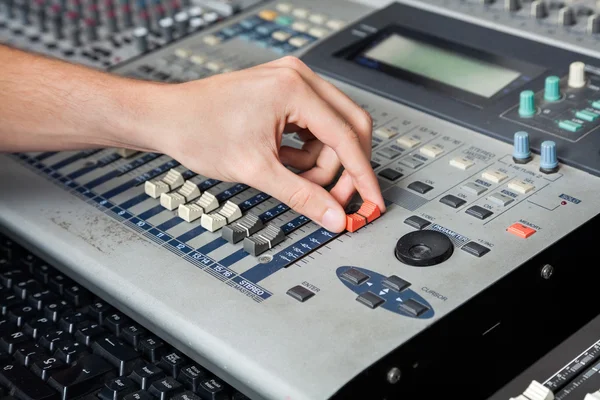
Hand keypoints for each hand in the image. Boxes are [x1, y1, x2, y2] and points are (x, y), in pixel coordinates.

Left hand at [134, 56, 384, 232]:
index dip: (362, 175)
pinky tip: (283, 162)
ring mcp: (291, 82)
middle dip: (342, 169)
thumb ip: (301, 196)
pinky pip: (313, 126)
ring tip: (289, 178)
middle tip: (332, 199)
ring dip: (319, 163)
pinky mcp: (283, 92)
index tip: (372, 201)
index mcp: (295, 88)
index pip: (347, 136)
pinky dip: (305, 151)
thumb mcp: (256, 170)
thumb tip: (333, 216)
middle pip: (348, 128)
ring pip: (331, 130)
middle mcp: (299, 78)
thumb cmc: (198, 129)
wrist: (167, 117)